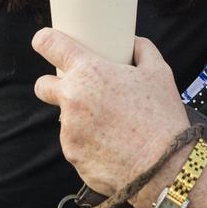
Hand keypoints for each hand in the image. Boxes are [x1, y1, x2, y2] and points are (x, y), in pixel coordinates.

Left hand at [32, 29, 188, 196]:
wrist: (164, 167)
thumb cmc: (162, 116)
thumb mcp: (159, 72)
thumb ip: (142, 50)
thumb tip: (132, 43)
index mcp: (89, 72)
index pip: (49, 45)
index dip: (44, 40)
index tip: (44, 42)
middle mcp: (71, 99)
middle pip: (42, 86)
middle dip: (52, 86)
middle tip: (76, 91)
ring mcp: (69, 130)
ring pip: (65, 119)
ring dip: (79, 119)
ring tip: (110, 127)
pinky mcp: (72, 156)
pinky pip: (75, 145)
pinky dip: (88, 144)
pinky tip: (112, 147)